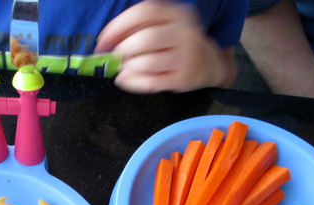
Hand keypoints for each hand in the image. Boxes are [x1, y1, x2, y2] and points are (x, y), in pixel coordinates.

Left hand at [95, 0, 235, 93]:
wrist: (209, 64)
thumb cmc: (178, 43)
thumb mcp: (165, 27)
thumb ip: (139, 29)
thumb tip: (107, 42)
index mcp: (178, 13)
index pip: (144, 12)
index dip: (119, 26)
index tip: (103, 40)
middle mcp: (185, 32)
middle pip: (146, 38)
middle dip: (122, 49)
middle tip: (114, 57)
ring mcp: (186, 56)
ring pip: (147, 62)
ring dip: (128, 67)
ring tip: (124, 68)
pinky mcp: (183, 79)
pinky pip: (151, 82)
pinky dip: (133, 82)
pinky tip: (126, 80)